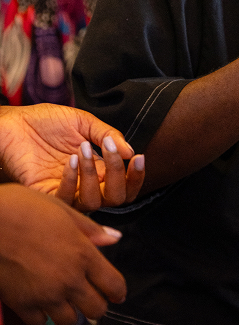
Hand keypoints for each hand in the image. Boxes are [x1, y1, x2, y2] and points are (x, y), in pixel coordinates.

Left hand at [0, 103, 144, 210]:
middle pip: (115, 198)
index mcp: (98, 168)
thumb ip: (107, 135)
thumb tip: (131, 151)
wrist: (14, 123)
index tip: (139, 157)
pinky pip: (66, 199)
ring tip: (82, 149)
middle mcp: (85, 184)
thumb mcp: (83, 122)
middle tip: (110, 150)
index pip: (125, 184)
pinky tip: (70, 160)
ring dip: (93, 175)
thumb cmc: (47, 122)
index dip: (136, 177)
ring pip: (93, 202)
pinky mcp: (45, 195)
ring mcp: (67, 190)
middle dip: (119, 175)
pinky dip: (72, 180)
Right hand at [0, 183, 125, 324]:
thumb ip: (91, 229)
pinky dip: (43, 315)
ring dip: (71, 311)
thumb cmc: (26, 208)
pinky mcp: (22, 305)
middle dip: (97, 304)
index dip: (118, 291)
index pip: (113, 285)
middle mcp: (68, 279)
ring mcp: (45, 296)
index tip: (117, 292)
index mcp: (83, 254)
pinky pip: (40, 323)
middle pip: (96, 310)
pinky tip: (42, 300)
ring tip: (66, 297)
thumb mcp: (64, 211)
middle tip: (91, 294)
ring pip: (70, 321)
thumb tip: (115, 237)